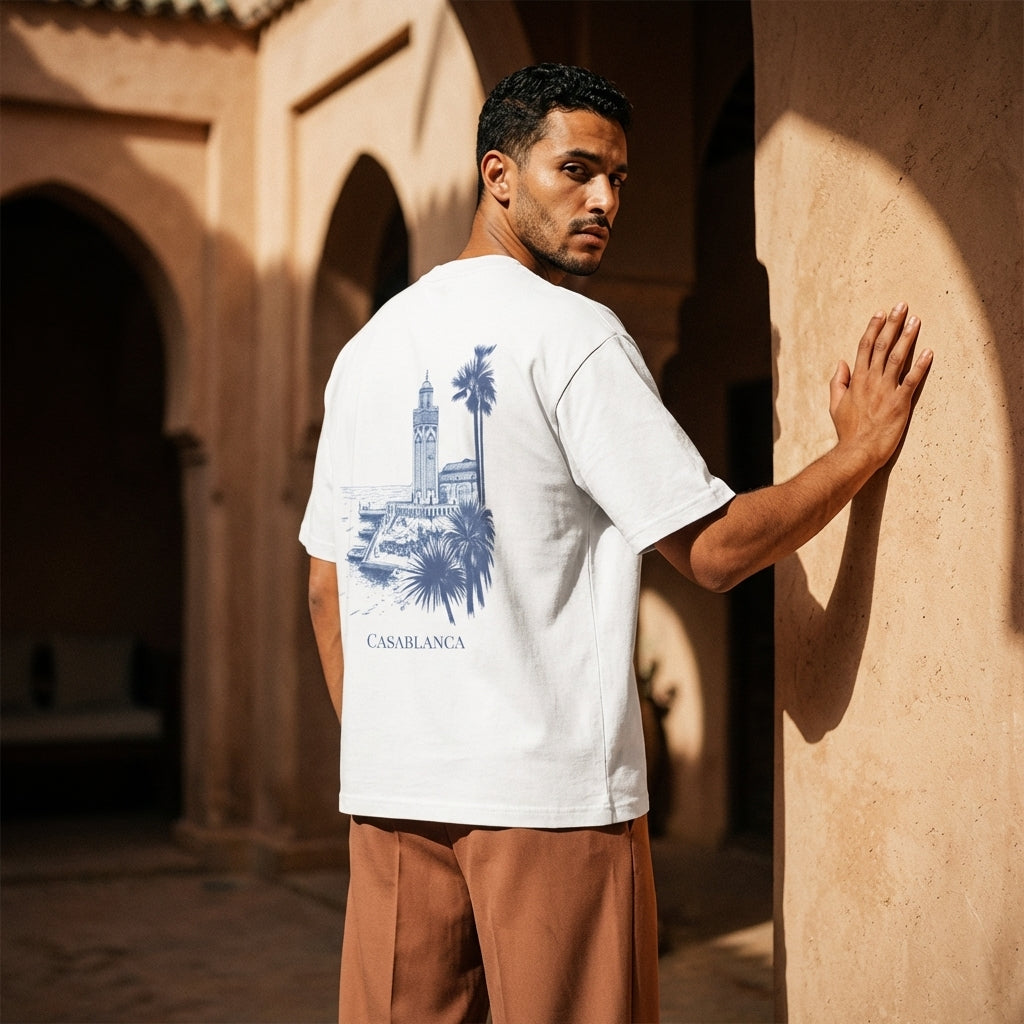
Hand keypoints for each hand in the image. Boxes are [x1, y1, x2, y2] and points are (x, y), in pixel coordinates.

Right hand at [829, 303, 931, 470]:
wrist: (858, 451)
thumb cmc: (847, 431)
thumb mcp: (835, 405)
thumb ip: (838, 382)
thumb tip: (841, 363)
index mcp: (856, 380)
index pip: (863, 347)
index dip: (873, 328)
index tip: (880, 313)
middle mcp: (871, 381)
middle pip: (881, 346)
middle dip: (892, 325)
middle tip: (901, 306)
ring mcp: (886, 391)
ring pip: (896, 358)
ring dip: (906, 338)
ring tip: (915, 321)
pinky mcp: (900, 403)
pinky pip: (912, 380)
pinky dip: (920, 365)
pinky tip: (928, 352)